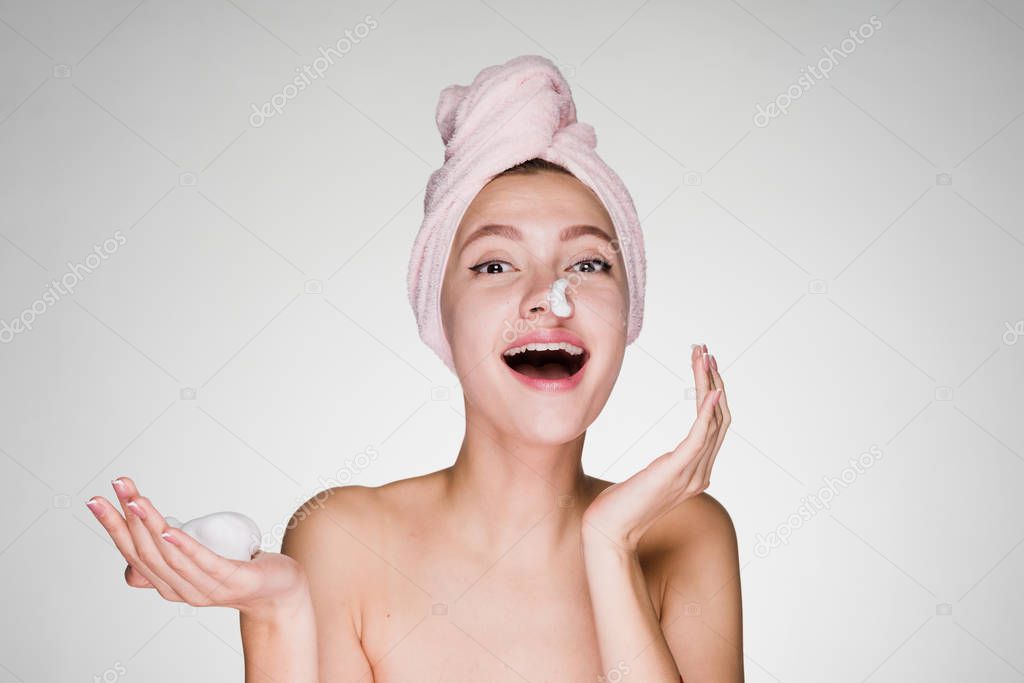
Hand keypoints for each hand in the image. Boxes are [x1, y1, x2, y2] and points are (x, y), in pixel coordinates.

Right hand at [86, 476, 307, 619]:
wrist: (279, 592)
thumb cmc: (238, 571)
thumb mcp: (199, 563)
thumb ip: (172, 556)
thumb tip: (147, 541)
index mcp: (168, 585)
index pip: (132, 554)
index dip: (113, 528)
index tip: (97, 500)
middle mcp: (180, 590)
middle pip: (145, 552)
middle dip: (126, 518)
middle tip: (116, 485)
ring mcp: (205, 588)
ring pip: (169, 555)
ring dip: (149, 524)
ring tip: (136, 499)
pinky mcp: (231, 580)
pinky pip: (202, 562)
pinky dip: (182, 546)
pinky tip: (168, 530)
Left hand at [582, 343, 730, 551]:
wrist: (609, 531)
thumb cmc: (621, 506)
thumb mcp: (650, 480)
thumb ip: (665, 469)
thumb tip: (666, 460)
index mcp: (697, 473)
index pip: (715, 427)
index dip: (713, 394)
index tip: (704, 365)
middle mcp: (702, 472)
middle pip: (720, 419)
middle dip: (715, 381)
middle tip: (705, 352)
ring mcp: (693, 474)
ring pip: (713, 421)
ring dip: (710, 385)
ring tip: (704, 357)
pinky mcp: (677, 471)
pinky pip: (700, 437)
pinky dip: (707, 412)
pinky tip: (711, 391)